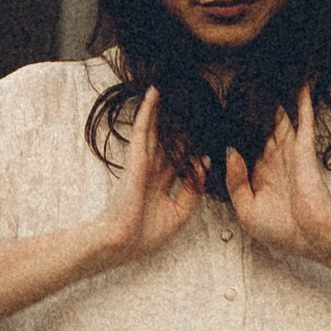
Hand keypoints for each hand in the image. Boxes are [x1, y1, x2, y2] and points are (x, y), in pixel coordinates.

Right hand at [94, 87, 200, 269]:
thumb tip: (205, 163)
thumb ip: (193, 189)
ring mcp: (143, 161)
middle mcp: (153, 168)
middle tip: (192, 100)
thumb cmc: (145, 234)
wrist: (121, 243)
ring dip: (161, 108)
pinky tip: (154, 93)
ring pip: (155, 128)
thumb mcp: (179, 214)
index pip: (180, 158)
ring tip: (171, 87)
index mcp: (162, 183)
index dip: (193, 146)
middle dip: (179, 122)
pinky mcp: (135, 157)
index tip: (208, 130)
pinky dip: (147, 111)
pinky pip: (142, 129)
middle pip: (168, 139)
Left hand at [227, 88, 330, 266]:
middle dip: (253, 109)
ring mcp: (289, 151)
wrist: (309, 235)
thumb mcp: (246, 210)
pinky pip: (303, 118)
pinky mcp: (304, 147)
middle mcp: (274, 160)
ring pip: (280, 118)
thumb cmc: (280, 229)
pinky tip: (299, 82)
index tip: (223, 114)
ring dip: (275, 99)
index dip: (235, 132)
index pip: (245, 147)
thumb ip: (235, 182)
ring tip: (266, 76)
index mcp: (260, 176)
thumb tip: (230, 152)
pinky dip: (302, 100)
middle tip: (243, 85)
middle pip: (261, 127)